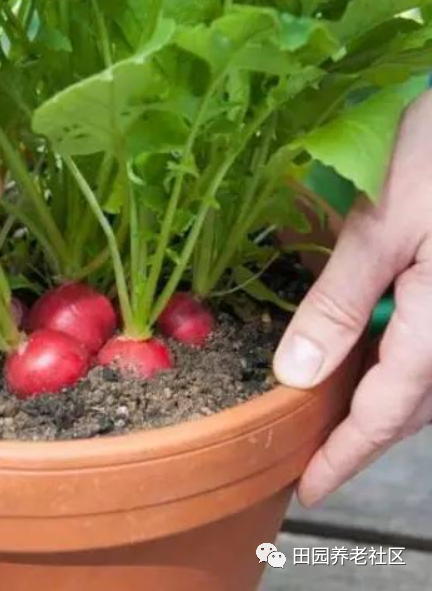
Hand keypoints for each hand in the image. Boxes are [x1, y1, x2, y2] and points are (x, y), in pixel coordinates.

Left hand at [274, 91, 431, 505]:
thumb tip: (295, 374)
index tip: (309, 488)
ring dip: (379, 402)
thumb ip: (339, 302)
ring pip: (425, 380)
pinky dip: (397, 362)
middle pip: (412, 405)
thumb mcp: (382, 224)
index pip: (387, 411)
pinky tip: (364, 353)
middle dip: (360, 437)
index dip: (345, 455)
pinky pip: (430, 344)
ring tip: (329, 414)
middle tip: (312, 457)